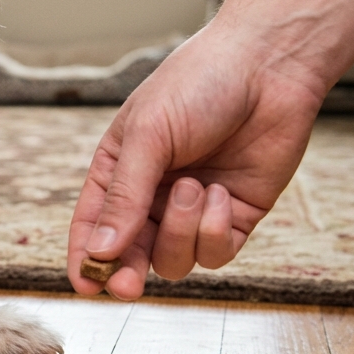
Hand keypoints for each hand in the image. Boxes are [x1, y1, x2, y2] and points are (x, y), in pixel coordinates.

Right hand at [66, 31, 323, 299]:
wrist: (268, 67)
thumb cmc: (197, 86)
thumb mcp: (148, 137)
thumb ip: (124, 197)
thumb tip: (100, 251)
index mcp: (118, 172)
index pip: (93, 226)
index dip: (86, 259)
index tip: (85, 286)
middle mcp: (152, 197)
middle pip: (130, 255)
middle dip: (127, 272)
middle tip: (127, 286)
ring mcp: (193, 211)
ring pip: (174, 260)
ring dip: (182, 231)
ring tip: (195, 187)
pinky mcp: (234, 218)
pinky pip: (215, 252)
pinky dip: (215, 229)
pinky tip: (222, 193)